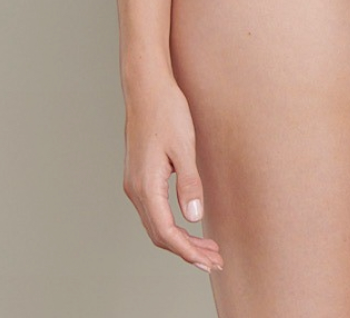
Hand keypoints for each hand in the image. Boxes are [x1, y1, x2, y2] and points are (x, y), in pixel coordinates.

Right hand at [122, 73, 221, 270]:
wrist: (146, 89)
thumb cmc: (167, 113)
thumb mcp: (184, 147)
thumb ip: (190, 183)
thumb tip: (194, 216)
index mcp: (145, 186)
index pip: (166, 232)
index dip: (188, 250)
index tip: (209, 260)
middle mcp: (135, 190)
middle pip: (159, 234)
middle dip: (187, 251)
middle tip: (215, 260)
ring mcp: (135, 184)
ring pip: (156, 224)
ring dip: (180, 240)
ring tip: (207, 248)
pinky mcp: (140, 177)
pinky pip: (154, 211)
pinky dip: (172, 225)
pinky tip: (190, 226)